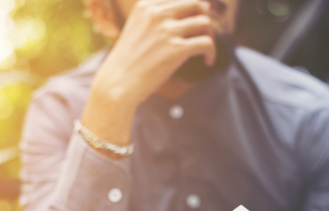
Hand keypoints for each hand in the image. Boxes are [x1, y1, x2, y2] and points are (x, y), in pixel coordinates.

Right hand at [81, 0, 215, 146]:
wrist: (117, 84)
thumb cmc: (129, 61)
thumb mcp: (137, 28)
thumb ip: (156, 19)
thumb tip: (187, 17)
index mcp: (146, 5)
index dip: (194, 7)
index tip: (198, 19)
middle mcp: (157, 13)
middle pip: (196, 3)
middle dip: (205, 17)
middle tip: (205, 33)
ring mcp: (166, 30)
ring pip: (204, 22)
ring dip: (210, 36)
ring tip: (205, 49)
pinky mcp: (175, 49)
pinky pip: (206, 42)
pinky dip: (211, 52)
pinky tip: (208, 61)